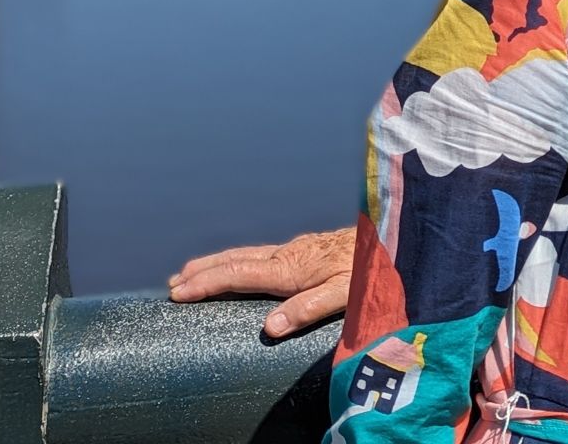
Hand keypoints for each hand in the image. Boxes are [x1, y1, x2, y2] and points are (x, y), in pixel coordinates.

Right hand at [167, 226, 356, 337]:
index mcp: (291, 269)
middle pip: (236, 260)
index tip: (177, 292)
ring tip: (193, 271)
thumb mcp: (345, 294)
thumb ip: (308, 309)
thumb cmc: (372, 270)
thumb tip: (269, 328)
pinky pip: (262, 254)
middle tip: (174, 282)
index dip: (206, 284)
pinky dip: (239, 260)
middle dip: (203, 271)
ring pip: (247, 254)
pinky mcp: (306, 248)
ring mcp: (296, 248)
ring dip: (218, 263)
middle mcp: (288, 255)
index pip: (238, 275)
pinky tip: (242, 265)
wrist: (394, 239)